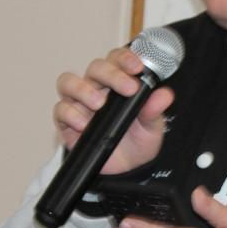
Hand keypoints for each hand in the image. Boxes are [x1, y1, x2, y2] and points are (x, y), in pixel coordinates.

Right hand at [53, 45, 174, 173]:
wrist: (125, 169)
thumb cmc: (137, 141)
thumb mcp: (151, 127)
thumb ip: (154, 110)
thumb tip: (165, 95)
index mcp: (119, 81)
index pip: (117, 59)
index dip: (125, 58)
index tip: (137, 67)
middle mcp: (96, 87)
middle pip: (95, 67)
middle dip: (111, 74)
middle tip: (128, 89)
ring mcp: (79, 103)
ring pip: (68, 82)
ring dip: (83, 90)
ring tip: (99, 104)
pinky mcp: (66, 121)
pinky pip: (61, 110)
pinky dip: (71, 114)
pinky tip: (84, 124)